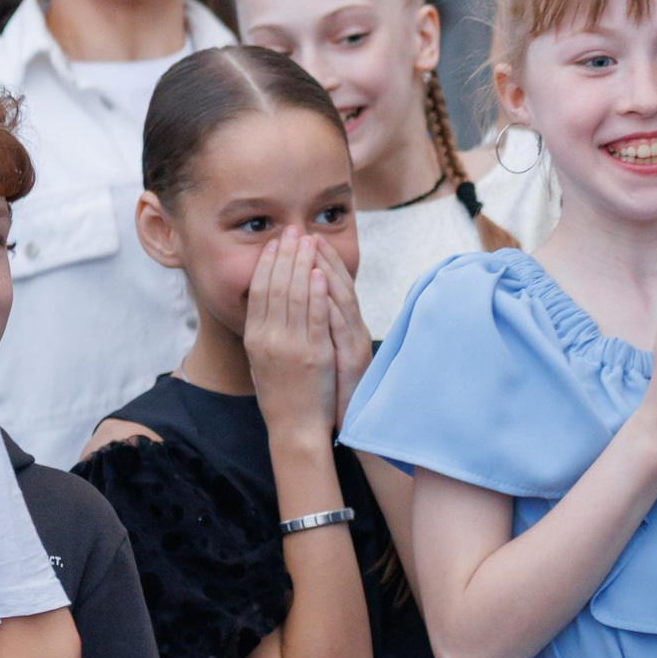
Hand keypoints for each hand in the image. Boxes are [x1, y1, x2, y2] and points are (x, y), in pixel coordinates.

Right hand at [242, 230, 343, 442]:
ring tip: (308, 241)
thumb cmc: (281, 395)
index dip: (267, 262)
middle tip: (293, 230)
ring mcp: (291, 345)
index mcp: (254, 337)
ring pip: (295, 295)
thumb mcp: (261, 359)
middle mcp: (268, 337)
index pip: (258, 290)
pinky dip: (318, 293)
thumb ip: (263, 331)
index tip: (275, 242)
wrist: (293, 427)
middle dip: (285, 254)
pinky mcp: (313, 354)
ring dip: (302, 264)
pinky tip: (320, 273)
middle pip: (275, 286)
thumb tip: (265, 304)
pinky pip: (315, 317)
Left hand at [319, 244, 369, 428]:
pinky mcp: (353, 358)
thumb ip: (320, 331)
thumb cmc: (334, 392)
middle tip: (305, 233)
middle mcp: (354, 331)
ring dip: (327, 271)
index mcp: (347, 329)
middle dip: (322, 257)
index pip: (335, 287)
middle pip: (340, 285)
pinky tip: (318, 283)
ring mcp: (355, 343)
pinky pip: (339, 325)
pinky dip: (329, 302)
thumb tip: (301, 310)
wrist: (348, 424)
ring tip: (311, 248)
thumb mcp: (327, 355)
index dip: (322, 260)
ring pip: (343, 299)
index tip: (305, 239)